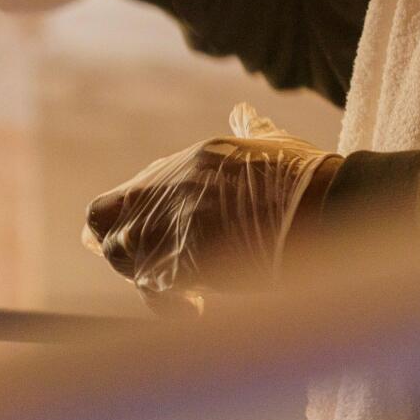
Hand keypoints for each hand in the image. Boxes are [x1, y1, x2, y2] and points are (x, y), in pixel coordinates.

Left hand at [83, 104, 339, 305]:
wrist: (317, 205)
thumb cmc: (302, 177)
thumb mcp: (272, 142)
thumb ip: (250, 130)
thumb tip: (243, 111)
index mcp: (188, 160)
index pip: (134, 189)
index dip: (141, 218)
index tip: (164, 240)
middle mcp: (165, 188)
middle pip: (102, 217)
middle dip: (120, 245)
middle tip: (155, 270)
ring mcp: (167, 222)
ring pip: (120, 257)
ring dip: (144, 279)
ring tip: (185, 293)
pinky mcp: (177, 259)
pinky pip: (149, 290)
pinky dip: (167, 307)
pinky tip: (195, 309)